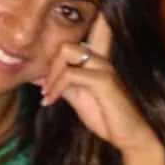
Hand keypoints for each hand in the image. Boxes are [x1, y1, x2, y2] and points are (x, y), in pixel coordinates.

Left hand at [36, 14, 160, 154]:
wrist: (127, 137)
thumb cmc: (104, 115)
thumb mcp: (76, 96)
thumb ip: (60, 84)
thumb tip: (37, 77)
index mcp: (95, 58)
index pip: (90, 28)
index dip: (71, 29)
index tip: (45, 55)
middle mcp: (100, 57)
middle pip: (66, 42)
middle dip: (49, 65)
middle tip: (43, 87)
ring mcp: (103, 66)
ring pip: (66, 51)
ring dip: (51, 75)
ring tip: (46, 94)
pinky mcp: (104, 80)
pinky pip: (70, 74)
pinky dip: (55, 88)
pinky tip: (50, 101)